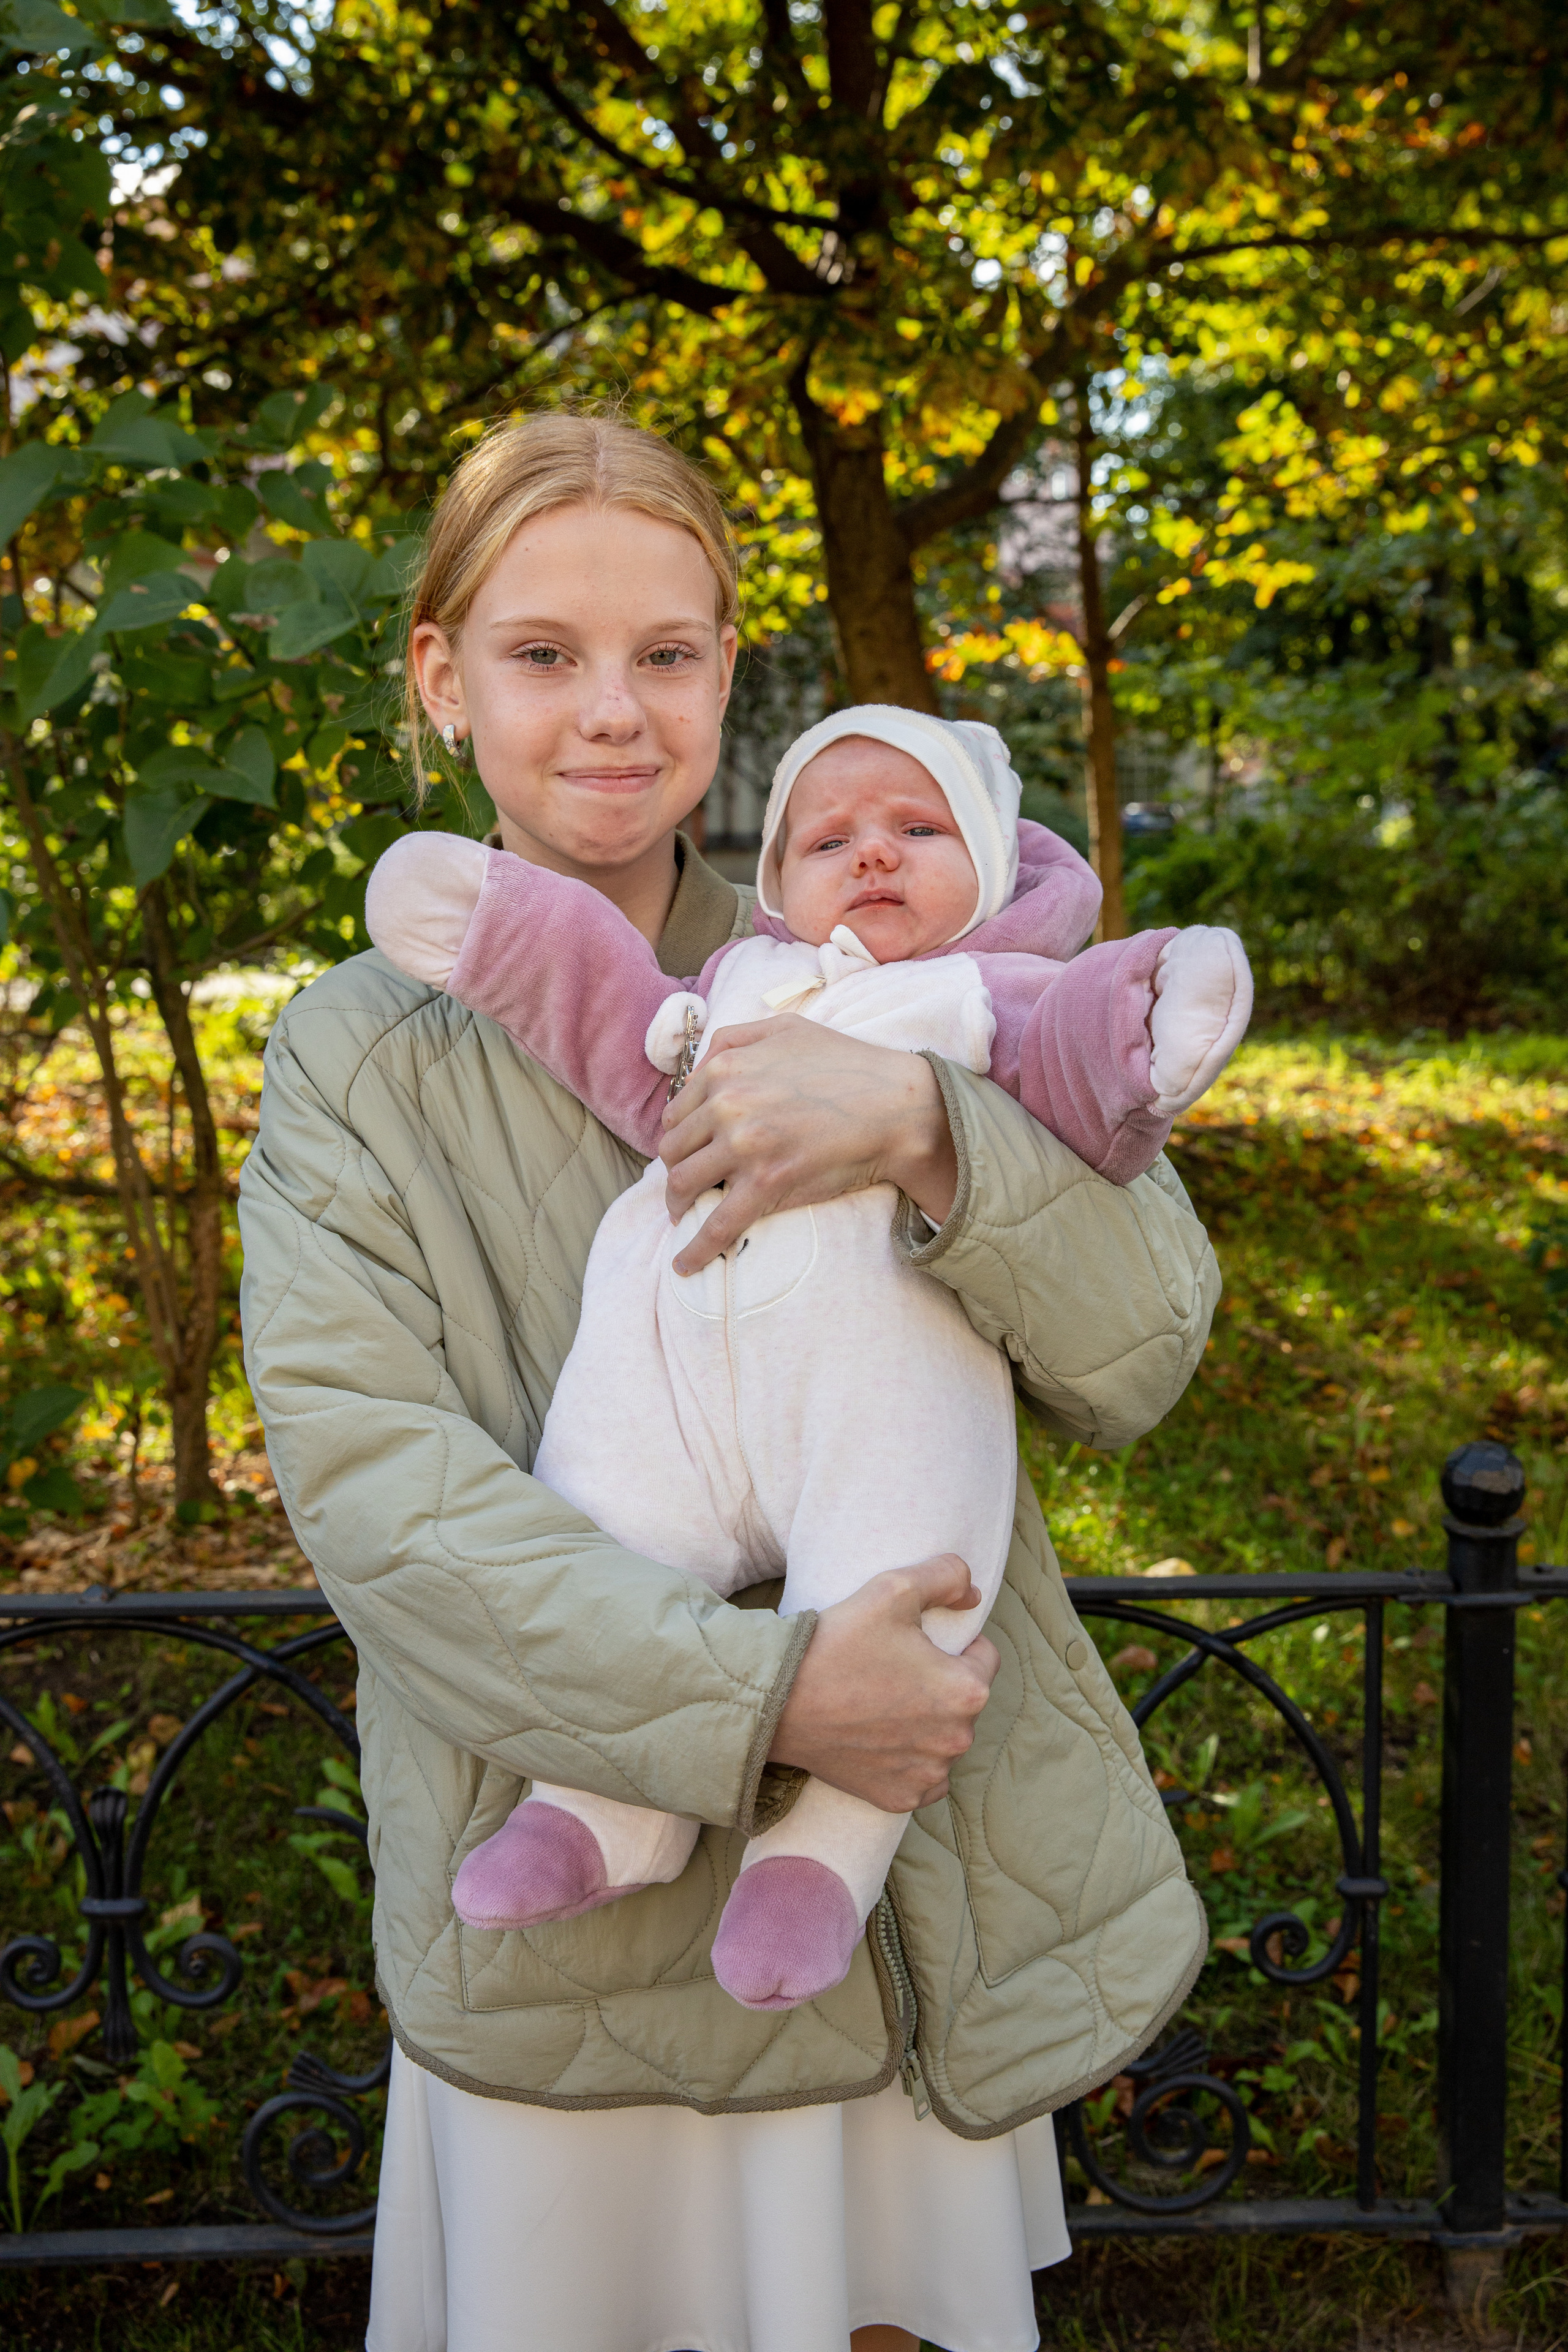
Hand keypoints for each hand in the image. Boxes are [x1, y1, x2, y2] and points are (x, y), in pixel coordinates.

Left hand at [660, 1014, 958, 1272]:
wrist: (896, 1105)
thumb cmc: (848, 1064)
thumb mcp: (786, 1028)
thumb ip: (734, 1039)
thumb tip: (697, 1068)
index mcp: (725, 1069)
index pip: (677, 1114)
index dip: (680, 1138)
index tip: (690, 1153)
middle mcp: (726, 1105)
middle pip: (674, 1150)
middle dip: (676, 1171)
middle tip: (688, 1186)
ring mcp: (744, 1146)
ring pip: (684, 1184)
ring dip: (679, 1206)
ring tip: (686, 1216)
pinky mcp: (767, 1184)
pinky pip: (718, 1225)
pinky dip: (695, 1248)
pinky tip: (685, 1264)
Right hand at [767, 1556, 1000, 1812]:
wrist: (778, 1701)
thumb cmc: (838, 1643)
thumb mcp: (894, 1588)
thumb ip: (947, 1576)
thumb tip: (973, 1594)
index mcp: (967, 1690)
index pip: (984, 1657)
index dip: (952, 1644)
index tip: (915, 1644)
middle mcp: (957, 1740)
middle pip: (963, 1701)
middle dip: (939, 1684)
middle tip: (892, 1670)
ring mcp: (928, 1774)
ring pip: (944, 1739)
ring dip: (925, 1723)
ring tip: (880, 1702)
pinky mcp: (900, 1798)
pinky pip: (923, 1777)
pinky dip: (909, 1761)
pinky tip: (879, 1739)